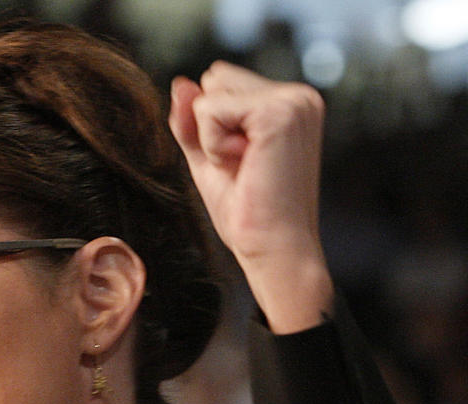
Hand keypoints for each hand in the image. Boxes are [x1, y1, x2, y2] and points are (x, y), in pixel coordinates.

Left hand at [169, 62, 333, 332]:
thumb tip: (180, 83)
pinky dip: (213, 144)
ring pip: (210, 93)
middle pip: (214, 80)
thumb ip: (192, 121)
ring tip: (245, 167)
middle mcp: (297, 96)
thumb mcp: (209, 159)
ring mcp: (294, 100)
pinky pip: (210, 108)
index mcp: (288, 103)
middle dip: (211, 127)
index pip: (221, 82)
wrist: (274, 249)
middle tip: (243, 167)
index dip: (213, 126)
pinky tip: (244, 165)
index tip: (243, 163)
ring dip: (212, 138)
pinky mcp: (280, 112)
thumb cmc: (248, 213)